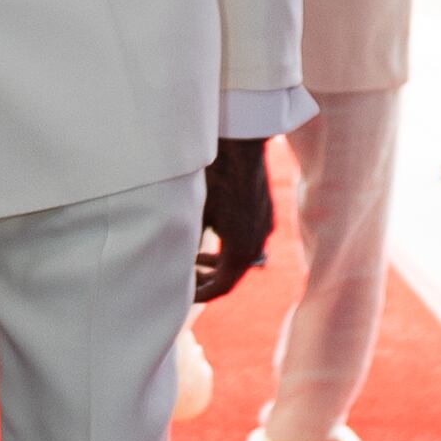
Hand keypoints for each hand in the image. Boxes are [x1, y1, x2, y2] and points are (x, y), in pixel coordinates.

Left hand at [194, 135, 275, 301]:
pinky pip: (249, 238)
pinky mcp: (265, 211)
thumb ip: (187, 245)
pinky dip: (230, 245)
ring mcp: (264, 225)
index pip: (223, 286)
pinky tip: (213, 231)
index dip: (203, 294)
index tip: (185, 295)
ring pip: (242, 255)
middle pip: (234, 273)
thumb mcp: (194, 216)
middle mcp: (258, 241)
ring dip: (220, 261)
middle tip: (188, 279)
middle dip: (210, 279)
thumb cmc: (214, 179)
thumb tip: (174, 265)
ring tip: (196, 257)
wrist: (240, 146)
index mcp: (241, 249)